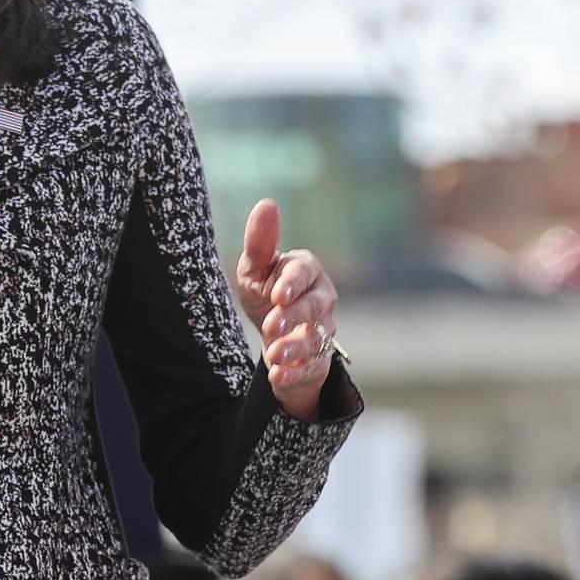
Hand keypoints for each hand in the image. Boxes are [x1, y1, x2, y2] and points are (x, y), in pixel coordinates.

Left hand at [233, 199, 338, 419]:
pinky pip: (313, 367)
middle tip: (271, 325)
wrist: (273, 334)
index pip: (305, 273)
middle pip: (316, 305)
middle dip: (295, 316)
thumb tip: (267, 204)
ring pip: (317, 338)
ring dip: (295, 348)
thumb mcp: (254, 268)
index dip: (292, 284)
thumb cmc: (264, 290)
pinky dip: (295, 373)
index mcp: (306, 270)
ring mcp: (324, 329)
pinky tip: (277, 376)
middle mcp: (322, 298)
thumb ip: (260, 242)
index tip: (277, 295)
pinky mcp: (319, 358)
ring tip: (273, 356)